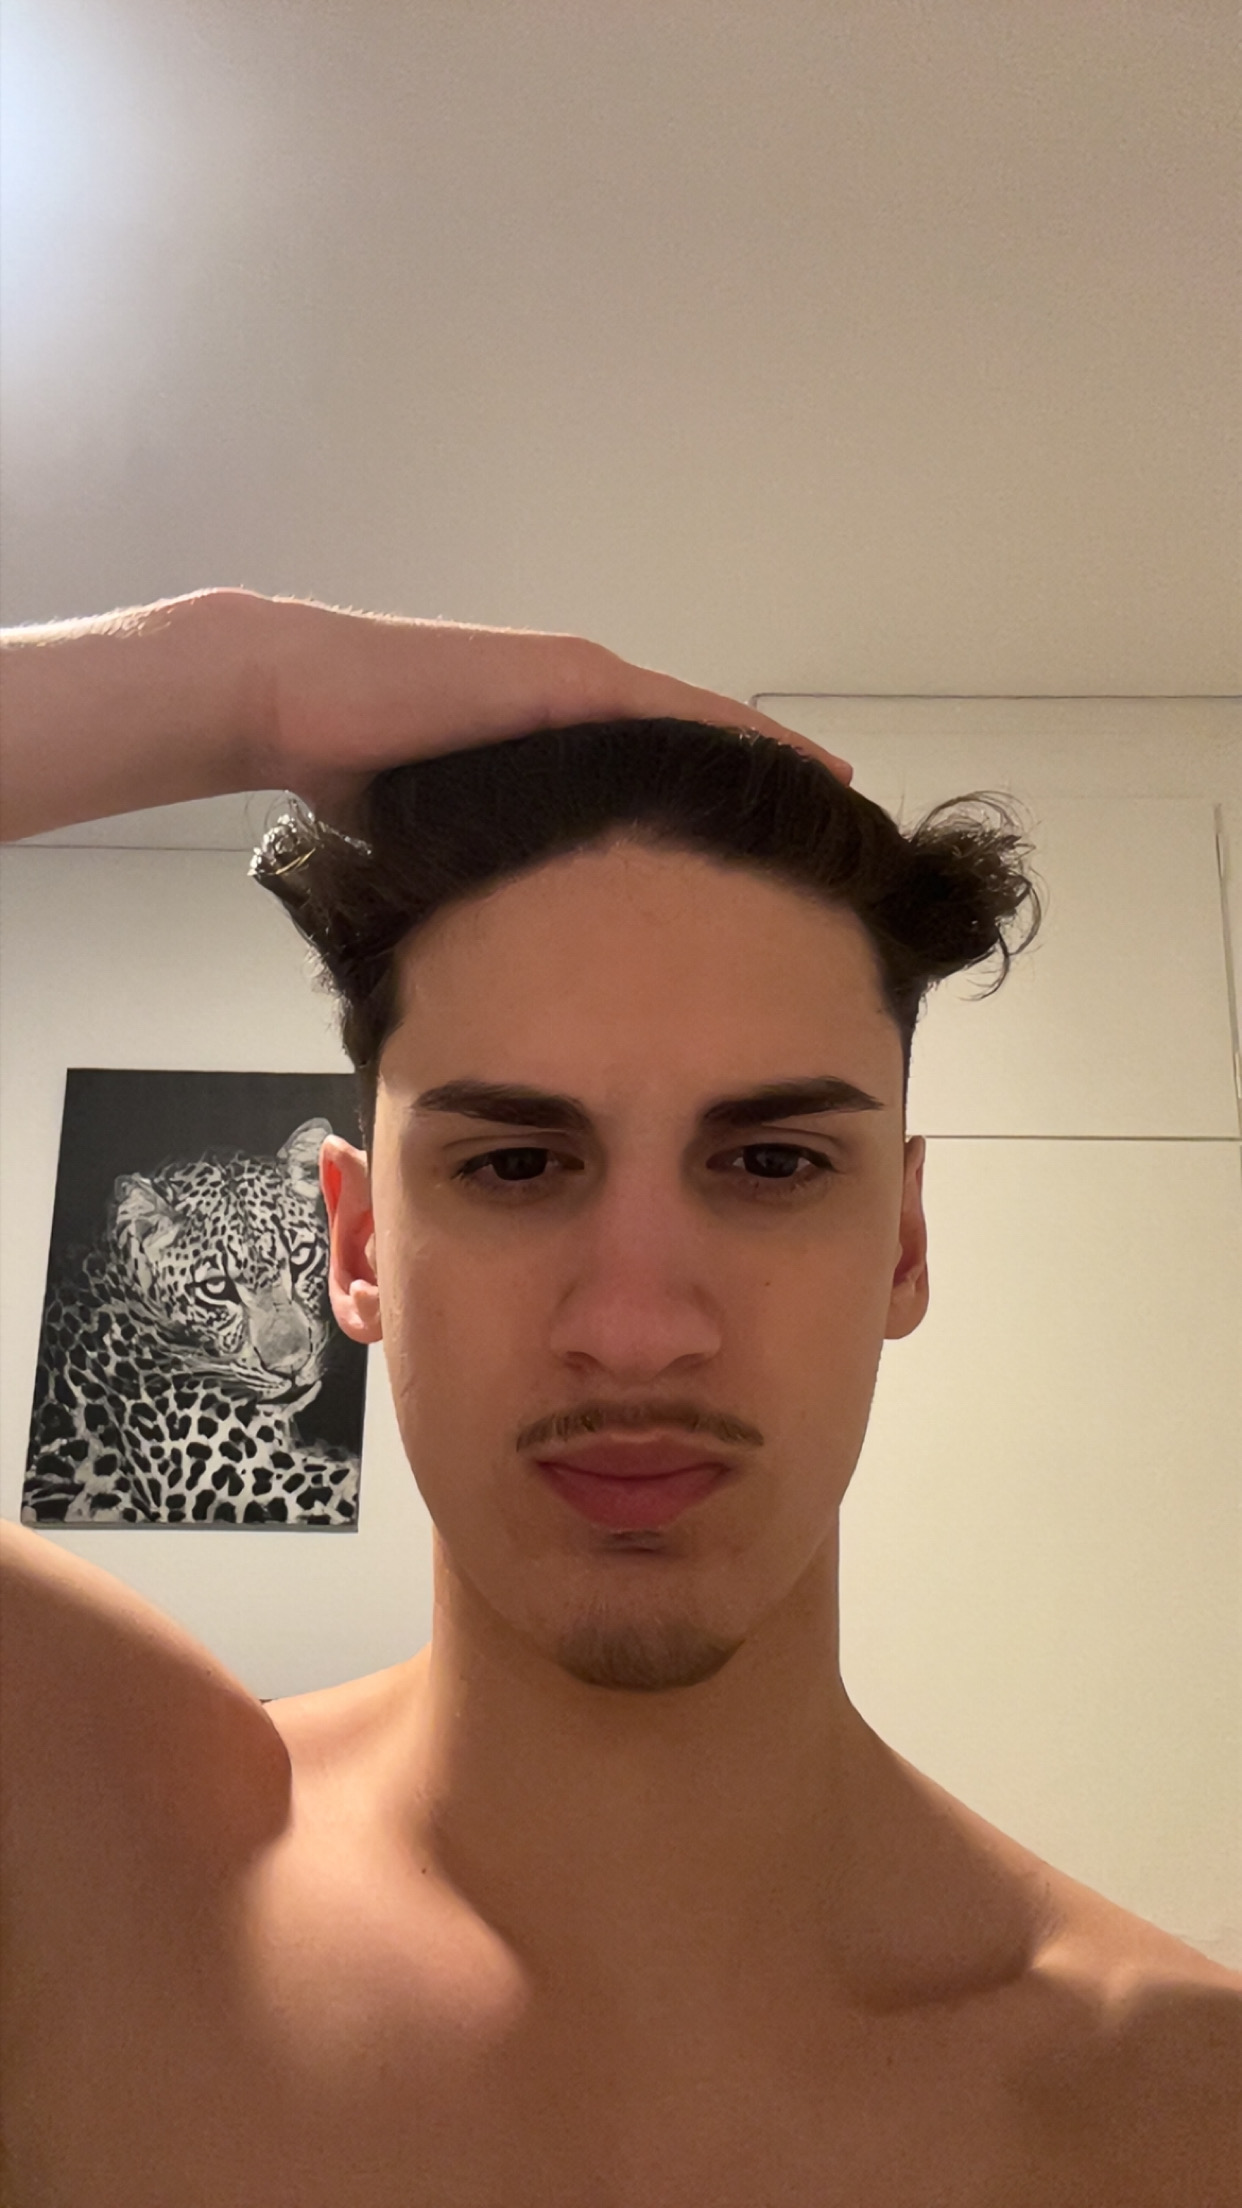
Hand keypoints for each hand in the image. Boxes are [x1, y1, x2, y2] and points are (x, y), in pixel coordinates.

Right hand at [254, 594, 851, 819]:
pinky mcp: (569, 678)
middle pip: (706, 754)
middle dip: (775, 793)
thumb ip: (494, 869)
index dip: (737, 819)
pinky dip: (740, 741)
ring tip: (845, 806)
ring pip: (707, 730)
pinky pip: (676, 715)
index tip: (792, 864)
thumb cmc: (355, 772)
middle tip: (847, 841)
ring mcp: (582, 683)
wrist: (298, 702)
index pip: (670, 781)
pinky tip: (795, 772)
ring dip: (776, 766)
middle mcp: (585, 704)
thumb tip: (516, 950)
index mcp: (560, 744)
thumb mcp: (446, 833)